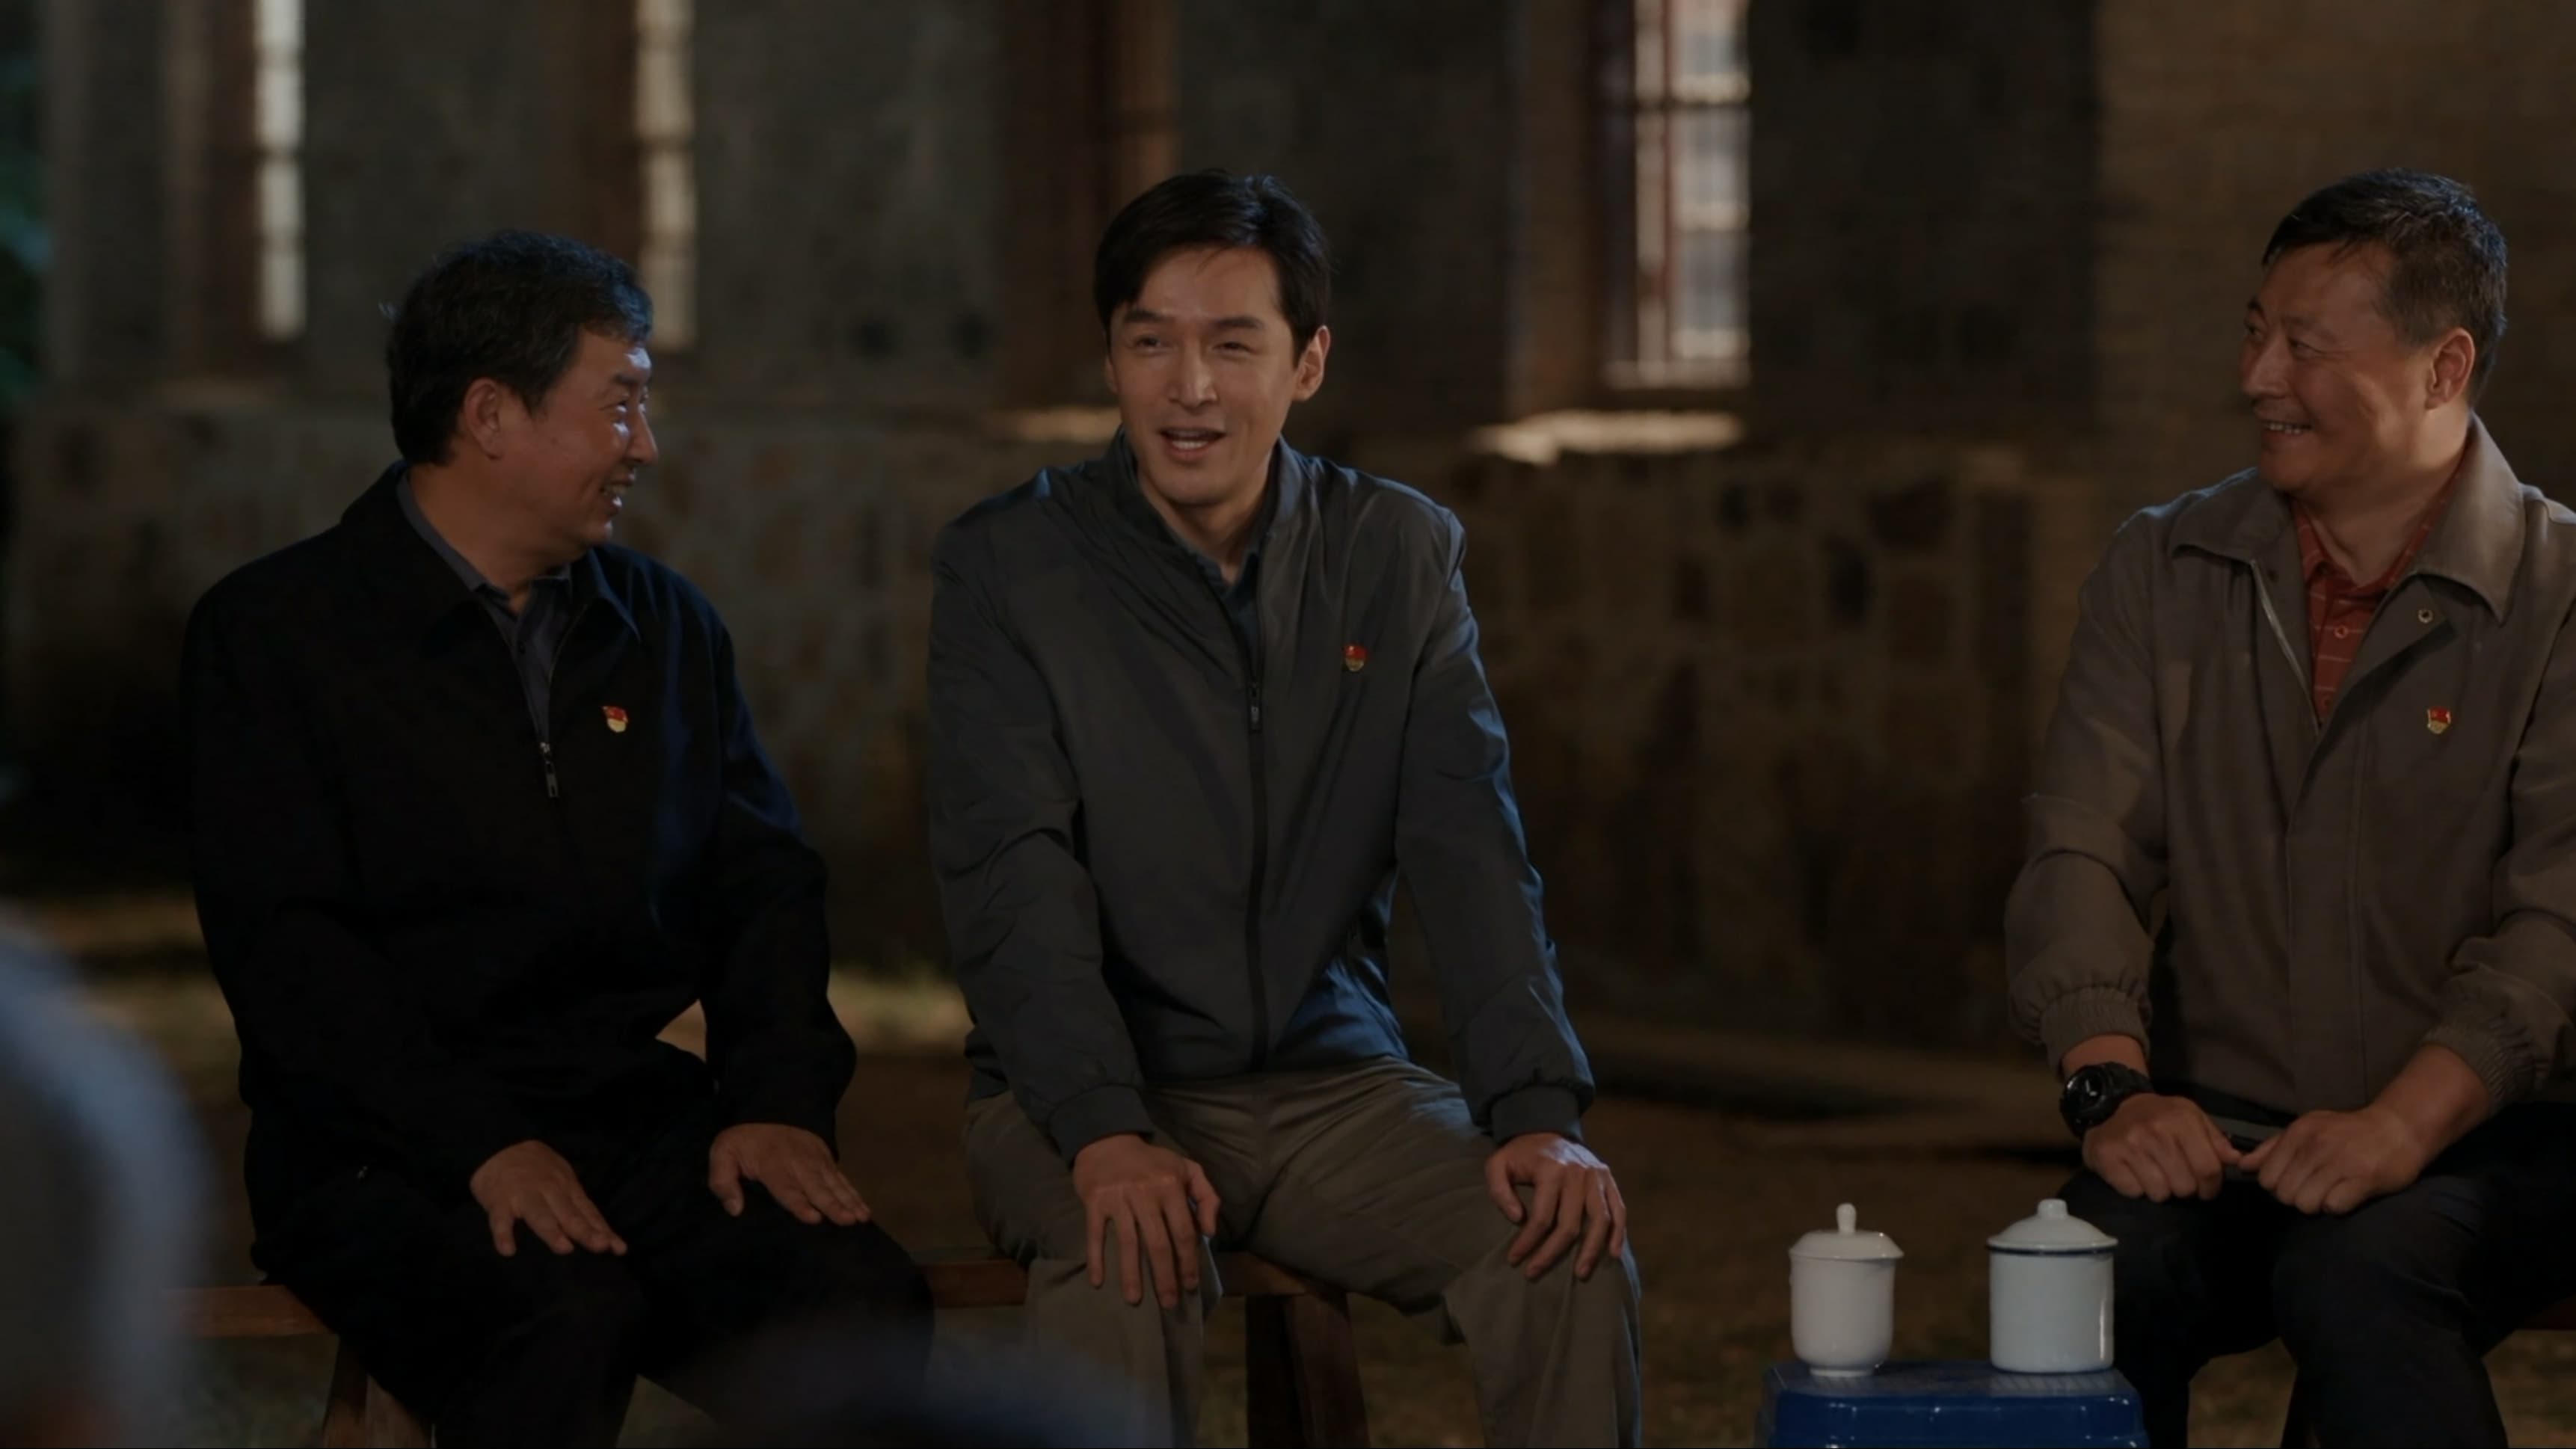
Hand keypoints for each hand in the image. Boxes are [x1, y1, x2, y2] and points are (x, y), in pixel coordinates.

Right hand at [469, 1140, 628, 1257]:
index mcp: (567, 1188)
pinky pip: (501, 1220)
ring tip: (564, 1248)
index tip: (619, 1249)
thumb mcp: (563, 1182)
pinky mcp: (499, 1200)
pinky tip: (508, 1251)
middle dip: (585, 1231)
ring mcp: (524, 1195)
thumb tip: (602, 1233)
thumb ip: (578, 1208)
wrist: (500, 1146)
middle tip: (600, 1246)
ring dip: (552, 1232)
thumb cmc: (538, 1170)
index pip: (588, 1213)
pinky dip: (503, 1235)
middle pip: (569, 1214)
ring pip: (540, 1215)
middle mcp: (550, 1191)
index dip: (603, 1230)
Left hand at [708, 1123, 871, 1225]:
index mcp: (772, 1165)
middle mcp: (799, 1164)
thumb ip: (723, 1181)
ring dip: (849, 1200)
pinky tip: (864, 1209)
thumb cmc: (745, 1140)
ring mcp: (817, 1161)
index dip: (800, 1203)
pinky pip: (843, 1179)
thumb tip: (734, 1209)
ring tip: (861, 1217)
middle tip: (848, 1220)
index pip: (787, 1188)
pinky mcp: (828, 1161)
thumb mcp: (722, 1154)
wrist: (770, 1109)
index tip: (814, 1218)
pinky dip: (855, 1193)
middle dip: (833, 1204)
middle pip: (817, 1187)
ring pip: (834, 1184)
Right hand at [1071, 1133, 1219, 1308]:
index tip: (1190, 1285)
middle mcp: (1146, 1193)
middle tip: (1169, 1302)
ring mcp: (1119, 1198)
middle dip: (1165, 1277)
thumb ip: (1206, 1196)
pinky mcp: (1095, 1202)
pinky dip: (1096, 1259)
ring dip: (1131, 1275)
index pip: (1184, 1231)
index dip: (1189, 1261)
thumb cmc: (1151, 1161)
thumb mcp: (1187, 1168)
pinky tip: (1098, 1282)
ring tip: (1134, 1301)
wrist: (1107, 1139)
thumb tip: (1210, 1232)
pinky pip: (1095, 1235)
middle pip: (1158, 1243)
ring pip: (1128, 1243)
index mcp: (1171, 1186)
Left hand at [1485, 1133, 1627, 1279]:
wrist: (1546, 1128)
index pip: (1542, 1217)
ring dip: (1591, 1251)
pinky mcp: (1608, 1178)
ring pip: (1600, 1221)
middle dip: (1551, 1253)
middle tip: (1535, 1273)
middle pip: (1570, 1225)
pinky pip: (1619, 1209)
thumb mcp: (1497, 1164)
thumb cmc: (1520, 1154)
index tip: (1515, 1260)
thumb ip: (1499, 1190)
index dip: (1528, 1242)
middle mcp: (1579, 1173)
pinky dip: (1619, 1233)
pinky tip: (1614, 1254)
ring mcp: (1597, 1176)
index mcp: (1551, 1170)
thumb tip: (1518, 1219)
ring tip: (1580, 1274)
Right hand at [2082, 1094, 2240, 1201]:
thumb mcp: (2191, 1118)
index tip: (2207, 1189)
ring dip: (2160, 1189)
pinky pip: (2134, 1192)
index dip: (2212, 1187)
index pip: (2209, 1169)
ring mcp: (2129, 1144)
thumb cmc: (2160, 1116)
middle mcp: (2155, 1131)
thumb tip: (2237, 1160)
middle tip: (2176, 1177)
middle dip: (2185, 1188)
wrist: (2113, 1105)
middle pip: (2185, 1186)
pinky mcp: (2107, 1156)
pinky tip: (2135, 1172)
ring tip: (2155, 1174)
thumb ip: (2215, 1140)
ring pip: (2160, 1193)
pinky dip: (2136, 1188)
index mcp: (2181, 1119)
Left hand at [2241, 1106, 2431, 1214]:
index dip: (2278, 1186)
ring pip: (2305, 1204)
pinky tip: (2348, 1194)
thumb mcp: (2308, 1129)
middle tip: (2317, 1188)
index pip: (2266, 1178)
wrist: (2398, 1128)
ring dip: (2317, 1204)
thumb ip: (2273, 1147)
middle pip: (2284, 1195)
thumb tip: (2243, 1165)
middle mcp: (2315, 1146)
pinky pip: (2333, 1207)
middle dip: (2298, 1197)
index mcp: (2298, 1133)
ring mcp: (2339, 1162)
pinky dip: (2338, 1206)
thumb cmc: (2348, 1131)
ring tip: (2331, 1191)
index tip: (2296, 1181)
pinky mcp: (2364, 1178)